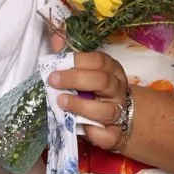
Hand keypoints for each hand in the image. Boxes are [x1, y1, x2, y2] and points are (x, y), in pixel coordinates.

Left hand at [48, 38, 133, 152]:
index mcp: (111, 70)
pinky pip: (108, 135)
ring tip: (61, 102)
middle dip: (76, 80)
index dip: (77, 62)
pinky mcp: (116, 134)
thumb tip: (56, 38)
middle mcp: (117, 89)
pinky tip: (80, 127)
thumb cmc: (95, 90)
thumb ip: (69, 55)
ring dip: (81, 106)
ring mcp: (119, 112)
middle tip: (53, 81)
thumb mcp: (85, 70)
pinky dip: (94, 133)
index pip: (99, 61)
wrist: (120, 116)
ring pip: (106, 110)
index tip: (55, 68)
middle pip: (102, 82)